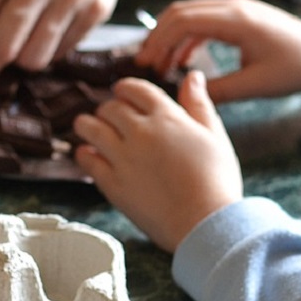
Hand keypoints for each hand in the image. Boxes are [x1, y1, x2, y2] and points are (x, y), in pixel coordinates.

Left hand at [73, 72, 241, 252]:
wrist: (205, 224)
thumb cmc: (217, 182)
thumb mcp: (215, 136)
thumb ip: (199, 104)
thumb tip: (192, 76)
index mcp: (167, 117)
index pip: (135, 89)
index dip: (125, 89)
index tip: (122, 93)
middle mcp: (140, 132)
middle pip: (110, 107)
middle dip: (109, 109)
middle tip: (109, 116)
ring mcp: (123, 158)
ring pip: (90, 128)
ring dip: (86, 124)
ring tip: (88, 128)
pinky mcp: (112, 183)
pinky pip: (86, 160)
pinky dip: (84, 153)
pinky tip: (88, 154)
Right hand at [135, 0, 300, 102]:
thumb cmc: (295, 69)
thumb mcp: (255, 86)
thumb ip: (218, 91)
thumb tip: (185, 95)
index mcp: (237, 20)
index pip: (183, 21)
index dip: (158, 41)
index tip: (144, 64)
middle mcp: (234, 6)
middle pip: (180, 12)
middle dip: (157, 37)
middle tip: (144, 65)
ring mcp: (237, 7)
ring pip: (189, 13)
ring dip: (170, 36)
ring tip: (159, 64)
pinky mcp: (239, 15)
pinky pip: (203, 19)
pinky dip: (186, 37)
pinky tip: (181, 60)